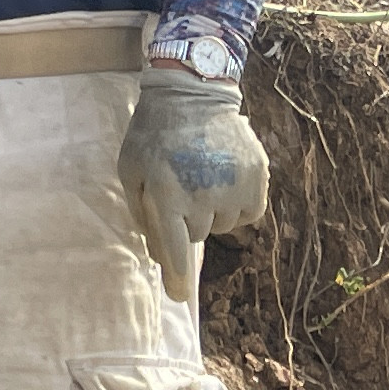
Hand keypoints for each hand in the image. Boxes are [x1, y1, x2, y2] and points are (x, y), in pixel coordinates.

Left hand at [120, 65, 268, 303]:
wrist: (194, 93)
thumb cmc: (154, 135)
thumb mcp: (131, 171)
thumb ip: (142, 214)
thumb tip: (161, 254)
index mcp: (167, 192)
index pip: (175, 247)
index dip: (177, 276)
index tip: (178, 295)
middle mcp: (203, 193)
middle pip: (197, 235)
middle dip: (187, 221)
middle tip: (180, 188)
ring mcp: (234, 186)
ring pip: (223, 225)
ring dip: (212, 211)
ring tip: (202, 176)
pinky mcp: (257, 178)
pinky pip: (247, 213)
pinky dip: (235, 204)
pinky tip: (223, 178)